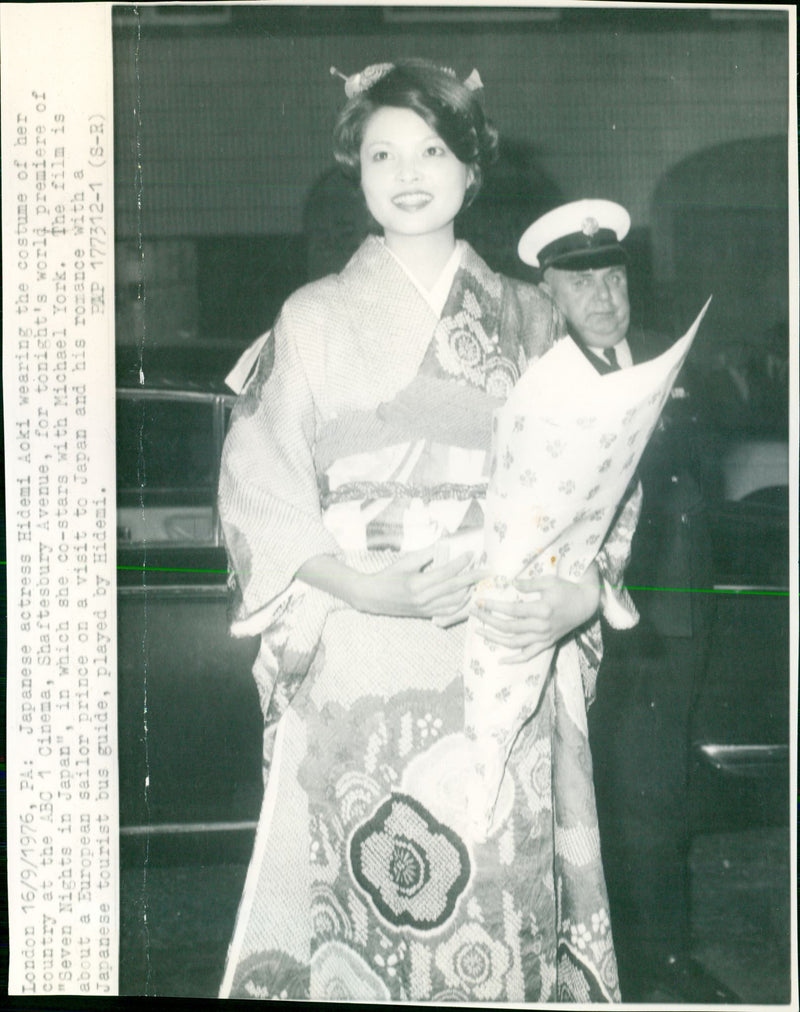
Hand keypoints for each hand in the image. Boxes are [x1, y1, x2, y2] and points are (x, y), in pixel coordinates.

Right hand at [353, 546, 487, 620]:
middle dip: (474, 578)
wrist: (373, 597)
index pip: (446, 573)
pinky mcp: (427, 615)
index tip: (472, 553)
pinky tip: (468, 595)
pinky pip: (450, 611)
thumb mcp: (407, 561)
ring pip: (456, 602)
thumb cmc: (388, 576)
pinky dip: (462, 604)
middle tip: (487, 570)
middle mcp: (423, 599)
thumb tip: (446, 544)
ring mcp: (426, 609)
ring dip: (470, 591)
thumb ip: (428, 553)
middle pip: (456, 588)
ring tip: (479, 581)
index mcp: (417, 583)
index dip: (461, 563)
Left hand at [474, 564, 600, 663]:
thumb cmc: (567, 589)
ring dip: (495, 639)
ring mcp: (543, 637)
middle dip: (488, 621)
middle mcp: (541, 627)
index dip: (494, 607)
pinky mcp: (547, 643)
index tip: (480, 602)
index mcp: (541, 610)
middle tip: (474, 613)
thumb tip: (510, 584)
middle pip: (508, 627)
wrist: (586, 604)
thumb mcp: (549, 581)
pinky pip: (529, 655)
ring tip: (479, 632)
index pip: (511, 610)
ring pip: (514, 643)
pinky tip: (501, 660)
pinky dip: (514, 660)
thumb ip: (528, 584)